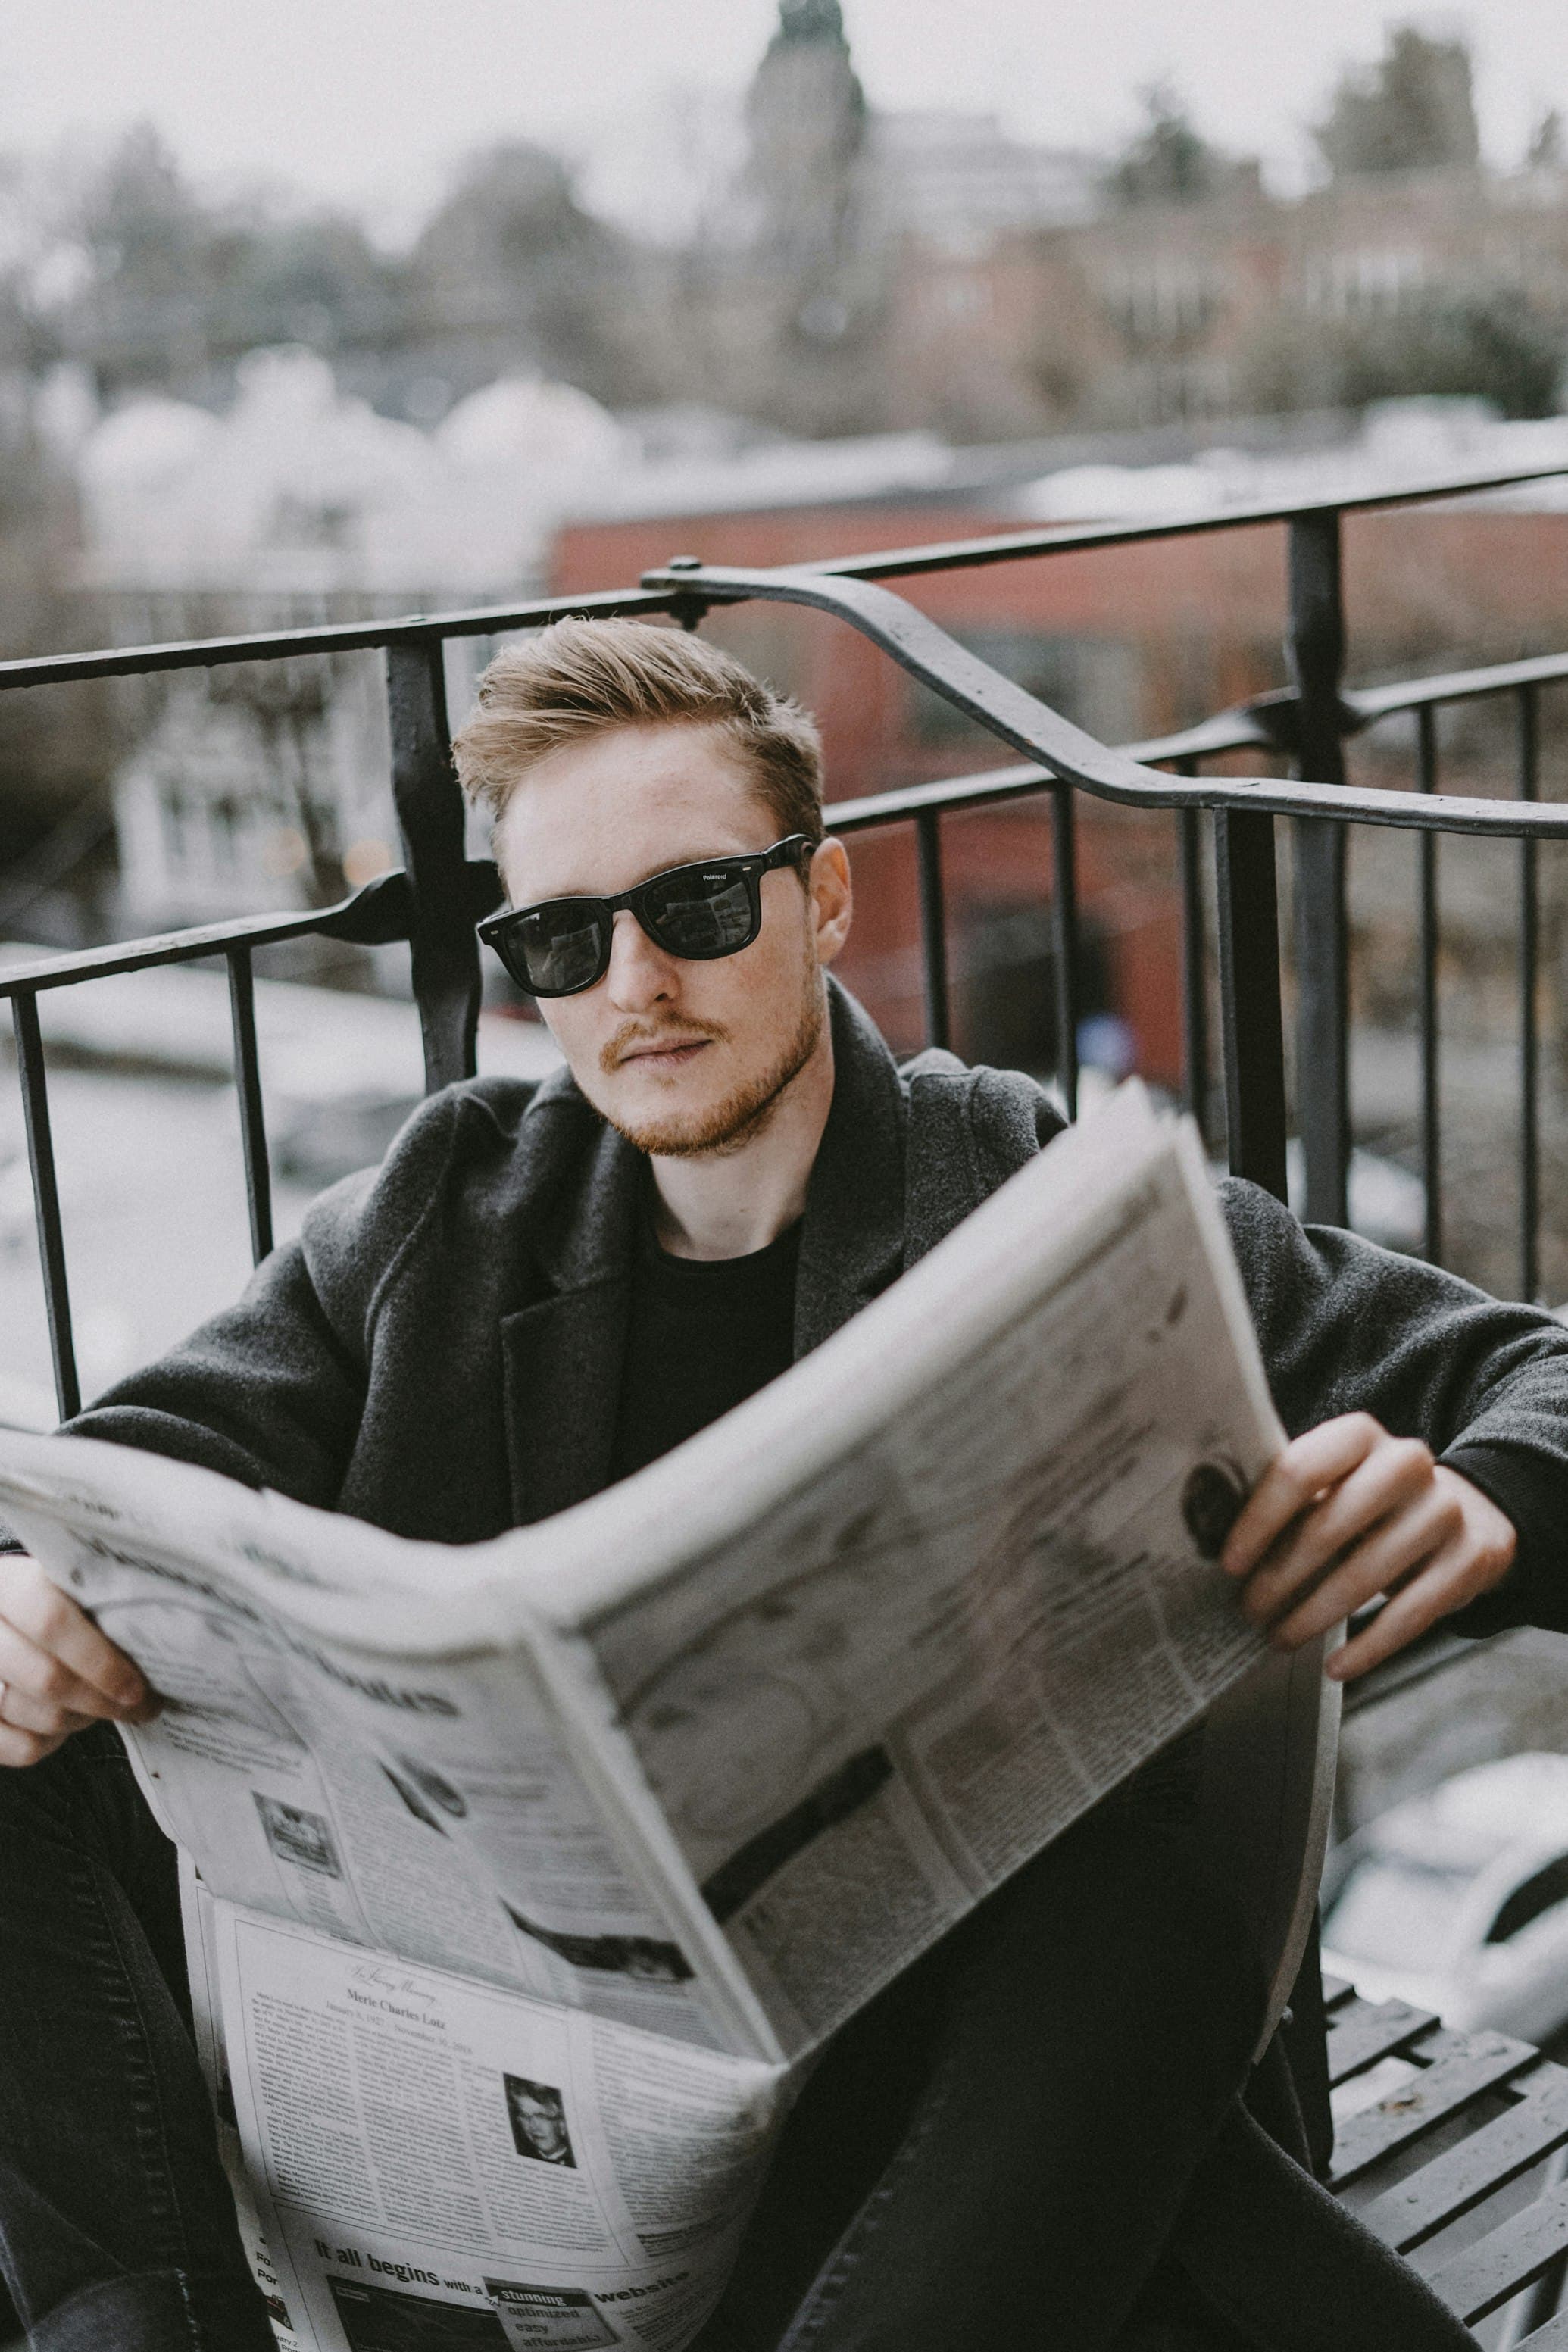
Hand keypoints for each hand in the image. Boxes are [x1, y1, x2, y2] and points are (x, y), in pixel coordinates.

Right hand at [0, 1553, 159, 1766]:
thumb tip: (163, 1631)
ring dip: (83, 1719)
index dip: (99, 1660)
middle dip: (104, 1700)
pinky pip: (19, 1747)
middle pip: (47, 1679)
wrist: (0, 1618)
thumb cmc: (48, 1598)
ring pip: (36, 1716)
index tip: (138, 1686)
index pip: (51, 1622)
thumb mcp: (65, 1582)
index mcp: (8, 1585)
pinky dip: (52, 1742)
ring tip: (109, 1705)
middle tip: (142, 1706)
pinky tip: (70, 1721)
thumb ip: (98, 1598)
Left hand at [1218, 1413, 1516, 1682]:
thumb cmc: (1370, 1503)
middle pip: (1328, 1526)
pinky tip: (1336, 1667)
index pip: (1300, 1471)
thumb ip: (1288, 1501)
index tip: (1229, 1564)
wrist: (1467, 1513)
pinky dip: (1368, 1647)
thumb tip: (1215, 1544)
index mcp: (1360, 1435)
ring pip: (1365, 1574)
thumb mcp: (1334, 1485)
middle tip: (1248, 1611)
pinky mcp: (1470, 1559)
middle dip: (1279, 1577)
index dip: (1258, 1520)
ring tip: (1278, 1638)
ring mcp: (1444, 1510)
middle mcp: (1406, 1463)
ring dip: (1313, 1616)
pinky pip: (1410, 1614)